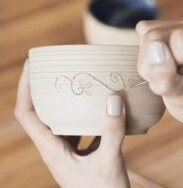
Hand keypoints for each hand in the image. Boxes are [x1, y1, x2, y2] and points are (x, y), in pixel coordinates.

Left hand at [15, 61, 129, 187]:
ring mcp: (68, 151)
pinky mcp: (83, 154)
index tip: (32, 66)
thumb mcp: (108, 162)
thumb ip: (111, 131)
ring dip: (64, 99)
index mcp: (52, 150)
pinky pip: (79, 126)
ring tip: (79, 79)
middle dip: (43, 88)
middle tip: (56, 65)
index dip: (24, 89)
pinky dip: (86, 111)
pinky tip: (104, 104)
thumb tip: (114, 98)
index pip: (27, 115)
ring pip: (60, 119)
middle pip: (40, 113)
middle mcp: (56, 148)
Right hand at [136, 18, 182, 135]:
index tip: (180, 78)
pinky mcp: (178, 21)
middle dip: (155, 62)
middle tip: (171, 80)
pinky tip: (165, 61)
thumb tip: (154, 47)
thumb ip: (167, 78)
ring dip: (151, 58)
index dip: (170, 61)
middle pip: (159, 34)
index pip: (180, 38)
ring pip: (150, 31)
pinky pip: (148, 29)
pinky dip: (149, 49)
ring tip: (170, 73)